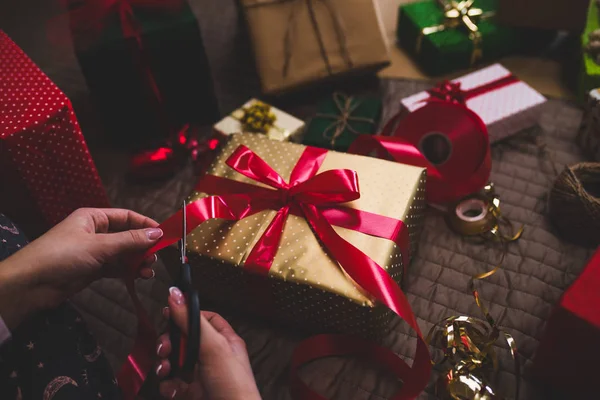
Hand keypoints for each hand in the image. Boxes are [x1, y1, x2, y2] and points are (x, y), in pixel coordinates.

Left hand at [0, 208, 162, 328]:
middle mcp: (95, 232)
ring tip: (148, 271)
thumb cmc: (61, 256)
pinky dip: (128, 272)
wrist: (30, 285)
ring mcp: (94, 252)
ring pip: (124, 254)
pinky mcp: (93, 270)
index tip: (165, 235)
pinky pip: (117, 268)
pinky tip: (139, 277)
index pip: (127, 217)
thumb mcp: (99, 246)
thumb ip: (130, 241)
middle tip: (155, 259)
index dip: (147, 224)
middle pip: (128, 236)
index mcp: (93, 217)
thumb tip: (158, 233)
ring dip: (138, 262)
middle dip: (144, 247)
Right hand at [155, 288, 260, 399]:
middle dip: (169, 343)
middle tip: (164, 348)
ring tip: (164, 368)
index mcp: (224, 340)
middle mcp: (212, 356)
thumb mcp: (213, 346)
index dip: (186, 315)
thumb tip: (176, 295)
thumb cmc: (234, 385)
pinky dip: (167, 384)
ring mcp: (201, 374)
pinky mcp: (191, 392)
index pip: (204, 319)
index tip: (170, 314)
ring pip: (174, 361)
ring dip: (164, 363)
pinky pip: (172, 383)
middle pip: (183, 340)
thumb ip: (192, 320)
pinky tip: (172, 387)